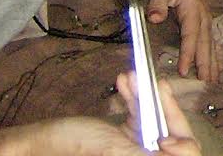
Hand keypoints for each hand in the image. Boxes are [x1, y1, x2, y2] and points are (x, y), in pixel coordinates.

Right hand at [25, 74, 200, 154]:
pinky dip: (133, 96)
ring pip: (155, 118)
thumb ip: (143, 153)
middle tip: (160, 85)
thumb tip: (177, 149)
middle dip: (164, 107)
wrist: (40, 141)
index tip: (168, 136)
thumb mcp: (114, 149)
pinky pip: (138, 113)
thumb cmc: (72, 147)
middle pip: (172, 134)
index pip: (182, 154)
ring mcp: (135, 146)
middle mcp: (142, 153)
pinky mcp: (125, 135)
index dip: (182, 145)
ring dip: (146, 94)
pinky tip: (124, 80)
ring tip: (132, 75)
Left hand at [150, 0, 221, 82]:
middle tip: (209, 81)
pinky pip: (210, 32)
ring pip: (211, 38)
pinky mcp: (202, 10)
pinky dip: (214, 46)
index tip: (185, 71)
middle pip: (205, 40)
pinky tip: (217, 56)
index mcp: (193, 6)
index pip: (191, 35)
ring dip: (214, 56)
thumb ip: (158, 1)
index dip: (188, 54)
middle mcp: (202, 11)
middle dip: (207, 61)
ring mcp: (204, 10)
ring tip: (217, 75)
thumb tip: (155, 18)